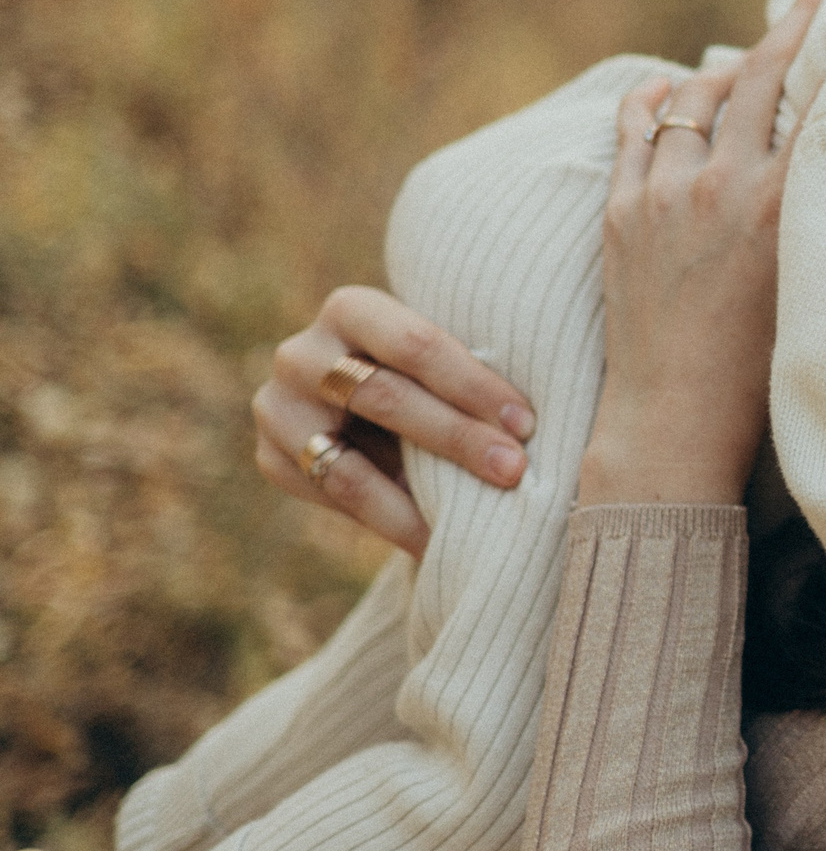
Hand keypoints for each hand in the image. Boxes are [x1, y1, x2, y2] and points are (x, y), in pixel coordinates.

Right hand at [251, 286, 535, 558]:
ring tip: (472, 522)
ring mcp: (277, 407)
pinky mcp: (271, 459)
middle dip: (457, 438)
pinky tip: (431, 541)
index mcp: (352, 308)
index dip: (473, 385)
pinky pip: (333, 500)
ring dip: (417, 500)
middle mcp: (302, 353)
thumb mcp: (439, 356)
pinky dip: (387, 522)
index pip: (416, 344)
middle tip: (513, 470)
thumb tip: (530, 424)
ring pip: (350, 464)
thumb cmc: (425, 372)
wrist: (358, 402)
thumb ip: (470, 370)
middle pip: (385, 398)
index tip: (526, 424)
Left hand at [577, 0, 825, 506]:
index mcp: (778, 202)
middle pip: (759, 72)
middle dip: (794, 18)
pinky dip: (653, 99)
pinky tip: (666, 86)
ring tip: (752, 53)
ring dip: (728, 65)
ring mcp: (663, 193)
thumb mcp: (809, 277)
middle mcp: (720, 184)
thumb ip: (818, 208)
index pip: (815, 92)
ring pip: (697, 94)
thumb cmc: (760, 370)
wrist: (674, 420)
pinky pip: (634, 128)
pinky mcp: (621, 212)